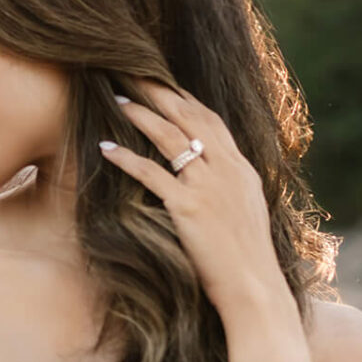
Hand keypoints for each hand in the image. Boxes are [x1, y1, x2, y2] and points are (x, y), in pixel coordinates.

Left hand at [100, 83, 289, 326]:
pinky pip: (151, 174)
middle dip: (160, 91)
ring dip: (142, 114)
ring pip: (171, 137)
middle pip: (190, 116)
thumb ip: (230, 189)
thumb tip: (212, 181)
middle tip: (133, 72)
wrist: (255, 289)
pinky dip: (127, 158)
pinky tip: (106, 147)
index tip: (163, 83)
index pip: (211, 120)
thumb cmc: (248, 261)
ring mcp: (209, 187)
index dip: (185, 98)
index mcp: (242, 169)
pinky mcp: (189, 208)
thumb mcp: (247, 214)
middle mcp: (227, 170)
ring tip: (117, 99)